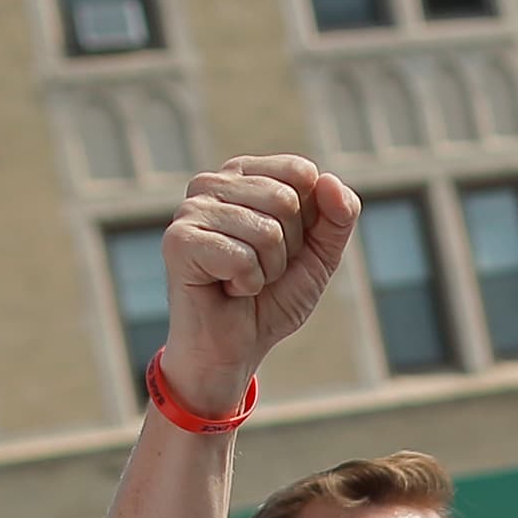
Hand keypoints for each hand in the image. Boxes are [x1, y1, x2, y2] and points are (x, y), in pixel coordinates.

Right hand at [158, 156, 361, 411]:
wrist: (236, 346)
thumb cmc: (273, 295)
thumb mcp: (321, 254)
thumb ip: (339, 215)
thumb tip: (330, 180)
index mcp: (245, 174)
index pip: (301, 171)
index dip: (308, 219)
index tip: (285, 244)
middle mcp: (212, 182)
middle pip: (285, 200)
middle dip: (287, 248)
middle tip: (261, 268)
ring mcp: (191, 209)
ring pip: (266, 231)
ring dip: (268, 270)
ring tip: (242, 280)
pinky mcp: (178, 240)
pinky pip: (242, 257)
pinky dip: (246, 284)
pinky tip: (226, 288)